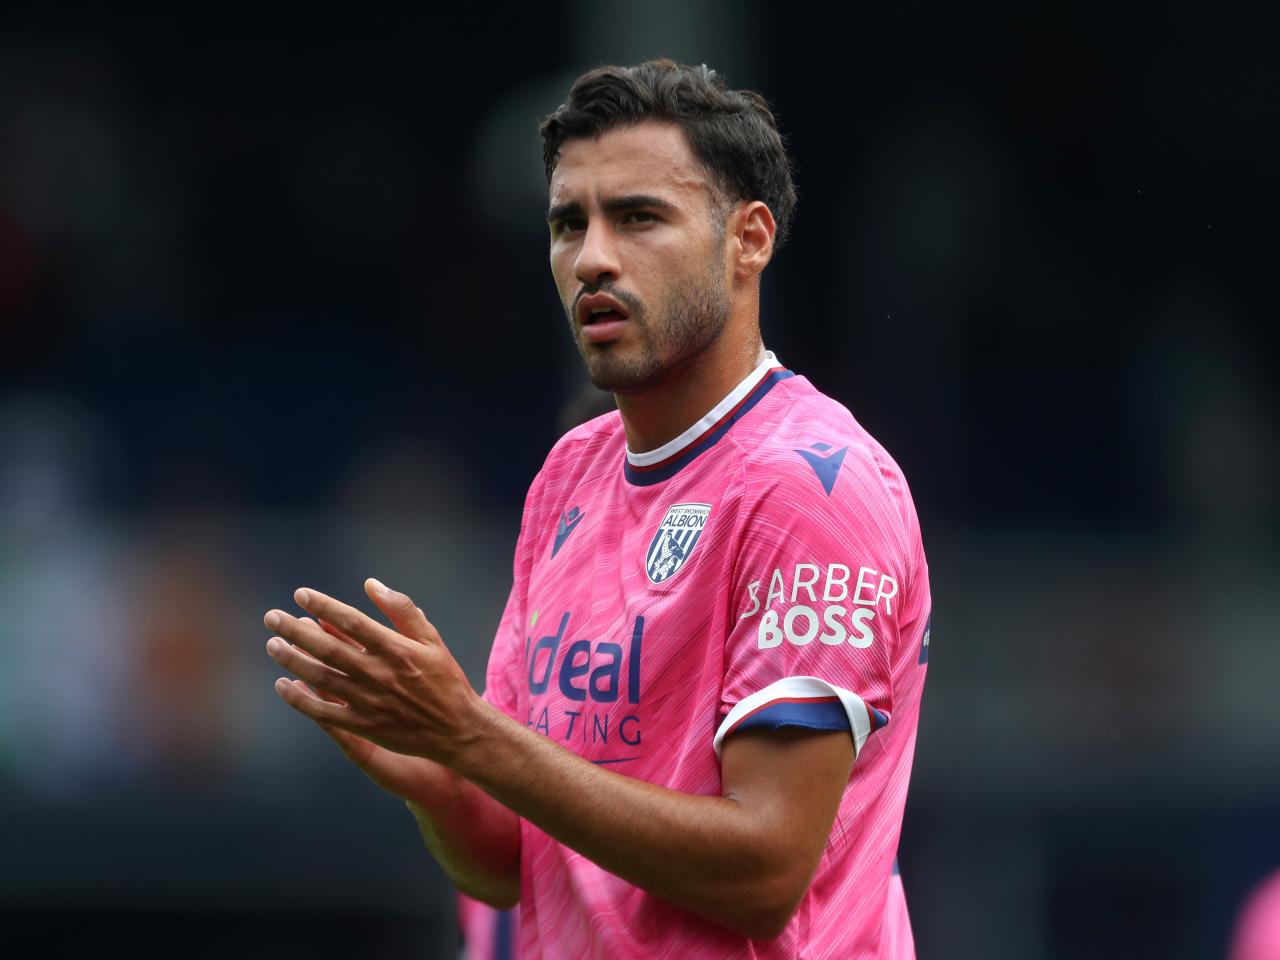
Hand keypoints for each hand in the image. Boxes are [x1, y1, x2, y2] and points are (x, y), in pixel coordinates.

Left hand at [264, 579, 482, 767]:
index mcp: (397, 649)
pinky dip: (300, 699)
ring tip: (272, 645)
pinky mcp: (363, 726)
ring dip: (292, 660)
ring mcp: (369, 702)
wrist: (456, 729)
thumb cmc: (444, 679)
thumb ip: (401, 609)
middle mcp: (380, 674)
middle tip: (271, 617)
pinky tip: (283, 685)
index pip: (352, 621)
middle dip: (296, 630)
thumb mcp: (430, 639)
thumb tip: (370, 584)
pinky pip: (323, 712)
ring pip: (321, 677)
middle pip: (328, 648)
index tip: (300, 595)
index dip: (324, 606)